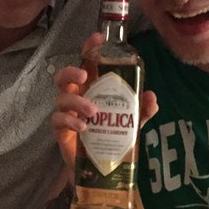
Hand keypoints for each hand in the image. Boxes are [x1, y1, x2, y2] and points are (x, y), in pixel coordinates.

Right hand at [52, 33, 157, 166]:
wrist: (101, 170)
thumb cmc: (113, 137)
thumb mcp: (132, 123)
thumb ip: (142, 109)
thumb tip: (151, 96)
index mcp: (92, 89)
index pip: (87, 63)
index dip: (89, 48)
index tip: (97, 38)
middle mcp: (76, 97)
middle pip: (64, 76)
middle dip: (71, 72)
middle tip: (83, 77)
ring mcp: (66, 113)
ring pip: (61, 98)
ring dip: (77, 102)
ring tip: (93, 112)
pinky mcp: (61, 131)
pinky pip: (58, 120)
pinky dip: (70, 121)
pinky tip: (83, 127)